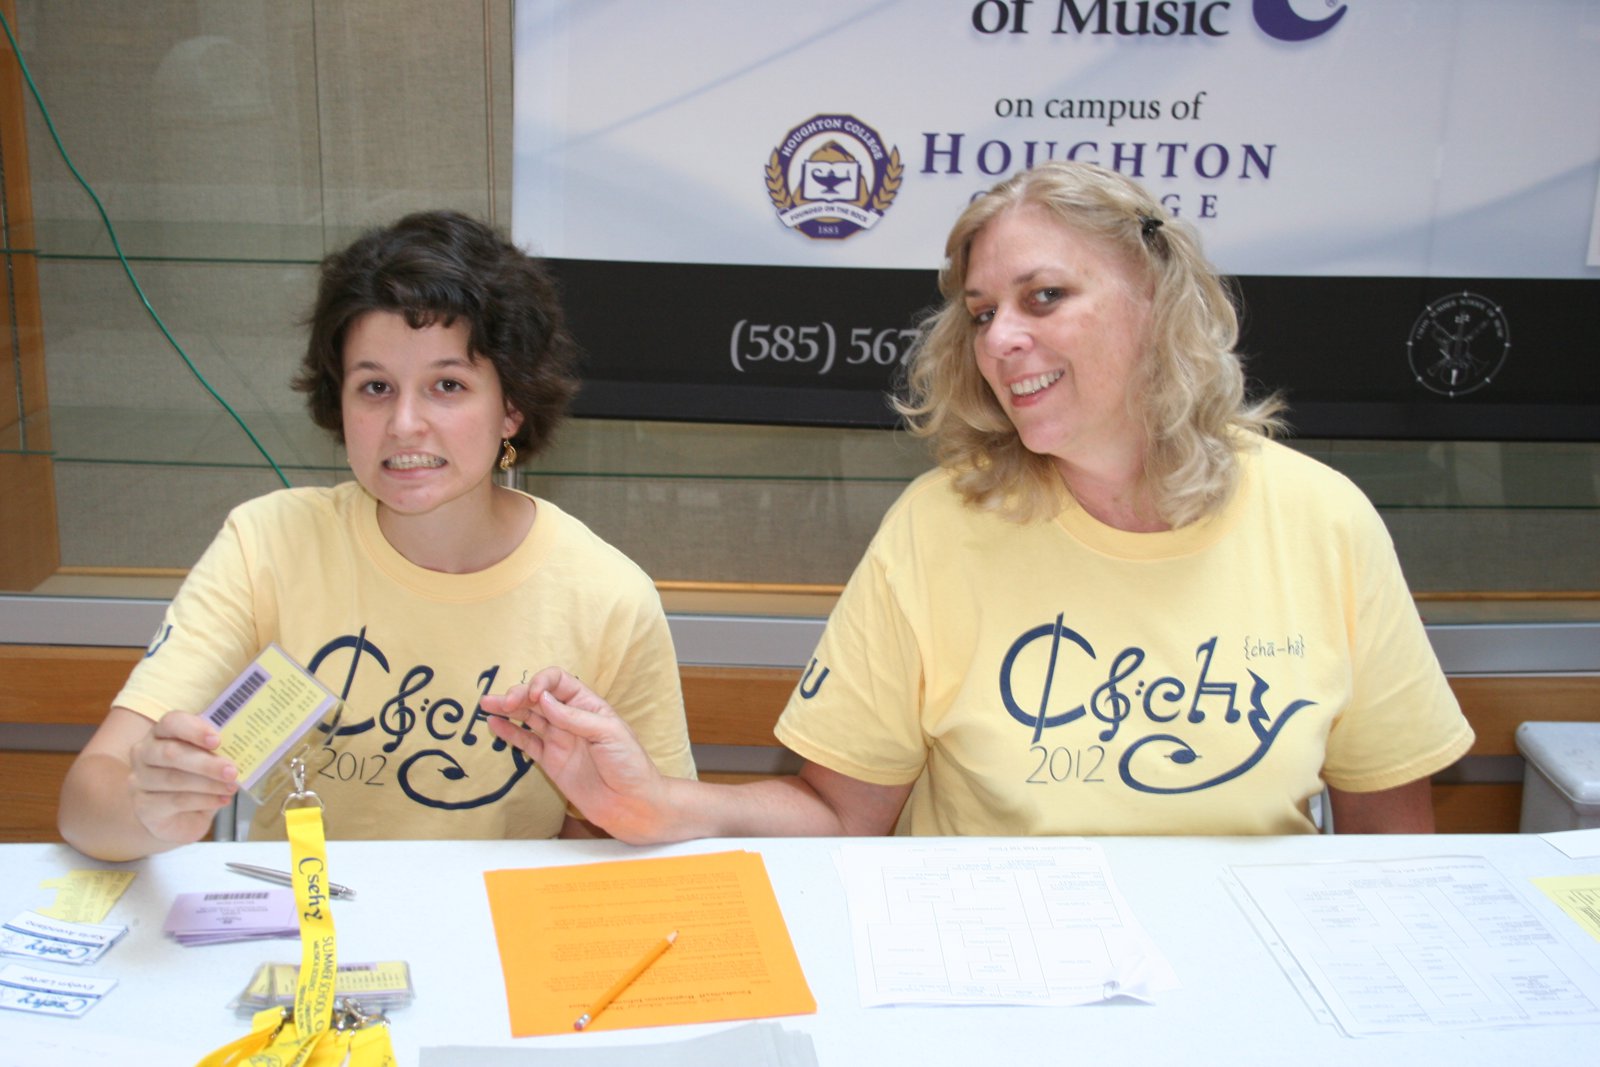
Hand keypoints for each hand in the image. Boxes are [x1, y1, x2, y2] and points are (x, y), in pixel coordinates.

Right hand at [125, 709, 239, 846]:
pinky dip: (204, 801)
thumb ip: (218, 750)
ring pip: (174, 779)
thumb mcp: (208, 759)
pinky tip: (222, 800)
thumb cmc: (196, 780)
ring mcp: (140, 780)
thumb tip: (244, 746)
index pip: (172, 722)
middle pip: (171, 753)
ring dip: (209, 783)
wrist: (178, 816)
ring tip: (232, 787)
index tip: (217, 740)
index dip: (194, 730)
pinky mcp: (145, 806)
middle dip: (206, 763)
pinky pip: (176, 801)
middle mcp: (144, 753)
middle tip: (232, 770)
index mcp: (161, 733)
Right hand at [481, 667, 670, 841]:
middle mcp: (571, 719)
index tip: (533, 695)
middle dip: (519, 694)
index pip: (559, 682)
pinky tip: (495, 725)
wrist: (631, 805)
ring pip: (528, 717)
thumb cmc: (630, 765)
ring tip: (486, 704)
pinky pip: (526, 742)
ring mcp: (559, 739)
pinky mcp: (551, 761)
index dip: (542, 682)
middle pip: (539, 697)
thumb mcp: (608, 734)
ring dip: (507, 709)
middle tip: (503, 702)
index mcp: (589, 705)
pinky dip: (510, 733)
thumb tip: (542, 699)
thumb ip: (574, 717)